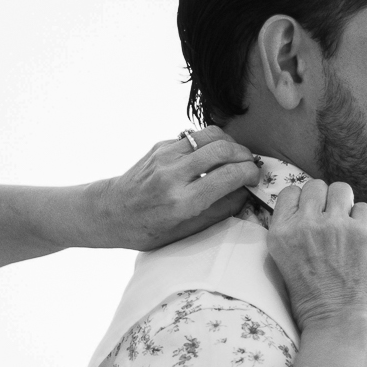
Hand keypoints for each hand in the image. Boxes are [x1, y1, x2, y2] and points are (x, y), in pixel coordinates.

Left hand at [87, 127, 260, 250]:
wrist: (111, 212)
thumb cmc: (148, 229)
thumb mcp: (185, 232)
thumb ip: (218, 212)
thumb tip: (245, 193)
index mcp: (182, 202)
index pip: (228, 176)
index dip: (250, 173)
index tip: (255, 177)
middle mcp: (173, 175)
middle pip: (223, 149)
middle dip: (244, 154)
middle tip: (250, 164)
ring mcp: (165, 156)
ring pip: (210, 135)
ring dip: (229, 142)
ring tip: (235, 155)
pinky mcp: (160, 146)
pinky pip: (193, 137)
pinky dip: (208, 143)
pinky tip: (210, 157)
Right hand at [267, 180, 366, 335]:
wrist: (337, 324)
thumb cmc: (311, 301)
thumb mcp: (284, 262)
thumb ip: (292, 232)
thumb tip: (306, 209)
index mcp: (280, 233)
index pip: (289, 192)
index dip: (302, 201)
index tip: (309, 213)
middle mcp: (304, 224)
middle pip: (315, 186)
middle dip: (323, 200)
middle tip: (330, 219)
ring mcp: (334, 226)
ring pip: (341, 188)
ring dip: (344, 203)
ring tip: (346, 223)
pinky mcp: (361, 232)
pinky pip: (364, 207)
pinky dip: (363, 219)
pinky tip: (360, 237)